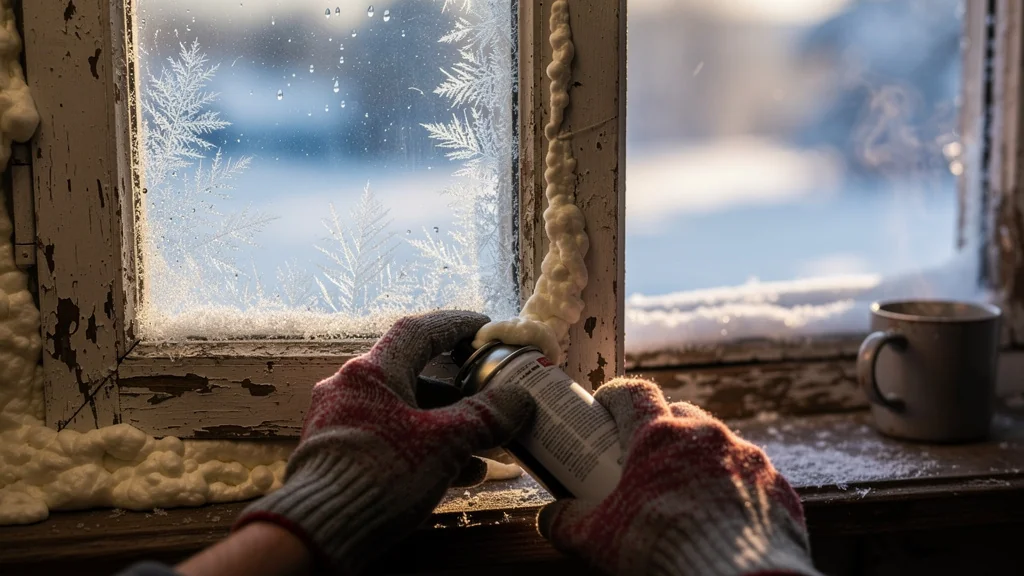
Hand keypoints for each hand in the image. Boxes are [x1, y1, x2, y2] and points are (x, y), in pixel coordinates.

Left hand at [234, 311, 534, 573]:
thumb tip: (519, 399)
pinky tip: (461, 472)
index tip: (483, 328)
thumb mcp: (444, 443)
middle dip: (458, 389)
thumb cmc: (380, 475)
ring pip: (404, 412)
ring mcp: (342, 423)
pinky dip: (425, 448)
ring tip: (484, 442)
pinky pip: (391, 439)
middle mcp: (350, 389)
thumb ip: (484, 417)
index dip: (455, 326)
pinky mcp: (341, 456)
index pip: (419, 331)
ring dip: (446, 424)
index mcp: (371, 372)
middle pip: (413, 375)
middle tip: (489, 393)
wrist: (319, 534)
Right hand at [537, 378, 818, 575]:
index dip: (617, 397)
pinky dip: (735, 490)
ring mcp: (747, 458)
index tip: (606, 410)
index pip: (634, 392)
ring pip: (719, 444)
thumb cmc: (662, 551)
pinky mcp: (777, 487)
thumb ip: (567, 523)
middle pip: (680, 413)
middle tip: (645, 458)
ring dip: (700, 460)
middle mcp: (706, 435)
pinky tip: (723, 519)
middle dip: (661, 428)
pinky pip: (751, 478)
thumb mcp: (598, 540)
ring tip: (686, 494)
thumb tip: (550, 518)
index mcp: (659, 435)